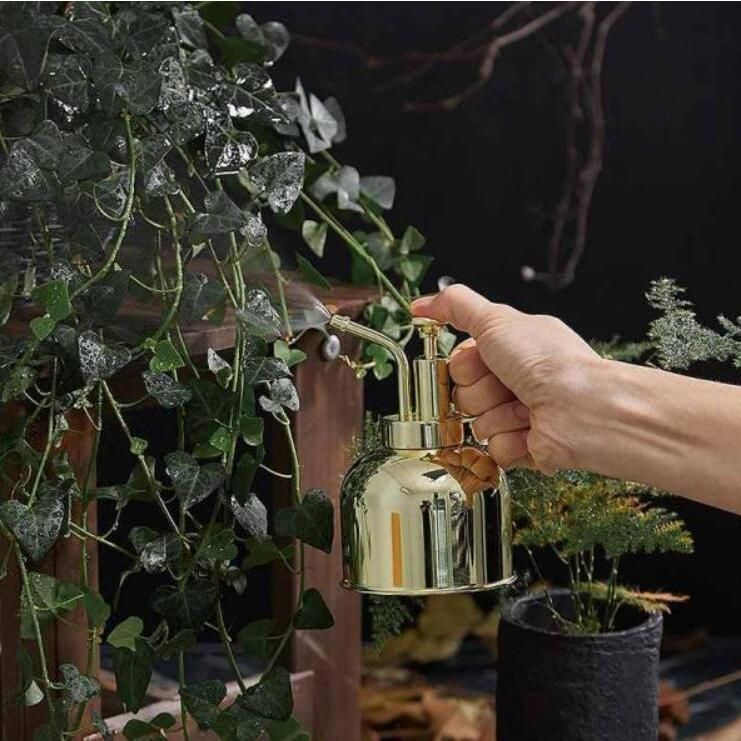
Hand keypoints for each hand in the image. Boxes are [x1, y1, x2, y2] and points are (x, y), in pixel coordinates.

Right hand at [412, 285, 602, 471]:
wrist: (583, 408)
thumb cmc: (551, 363)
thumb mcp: (496, 320)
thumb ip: (455, 306)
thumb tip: (422, 304)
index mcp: (511, 349)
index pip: (460, 362)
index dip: (465, 364)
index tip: (481, 360)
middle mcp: (516, 381)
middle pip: (463, 394)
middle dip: (480, 391)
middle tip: (506, 385)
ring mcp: (519, 415)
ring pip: (475, 423)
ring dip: (496, 416)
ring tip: (523, 408)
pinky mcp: (524, 448)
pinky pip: (492, 449)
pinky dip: (510, 441)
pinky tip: (530, 430)